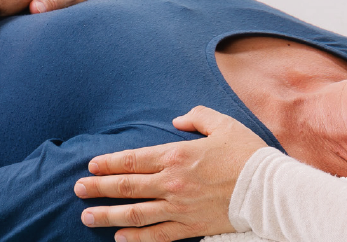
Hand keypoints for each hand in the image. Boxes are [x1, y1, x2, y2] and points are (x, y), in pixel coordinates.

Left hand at [74, 106, 268, 241]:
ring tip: (87, 217)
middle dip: (98, 189)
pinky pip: (157, 235)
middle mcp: (172, 183)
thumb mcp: (223, 124)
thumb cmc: (247, 153)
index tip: (91, 166)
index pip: (133, 160)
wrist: (268, 188)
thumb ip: (197, 117)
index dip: (109, 163)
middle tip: (77, 190)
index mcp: (177, 155)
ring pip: (134, 214)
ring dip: (107, 216)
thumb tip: (177, 120)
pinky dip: (136, 238)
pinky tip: (120, 238)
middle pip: (126, 187)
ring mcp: (179, 208)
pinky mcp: (191, 227)